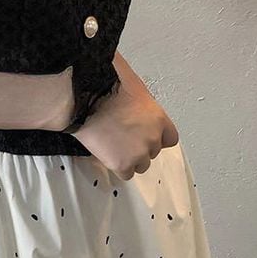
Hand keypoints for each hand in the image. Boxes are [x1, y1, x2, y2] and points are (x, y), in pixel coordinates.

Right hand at [69, 58, 178, 179]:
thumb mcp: (132, 83)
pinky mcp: (121, 164)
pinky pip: (125, 173)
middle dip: (139, 146)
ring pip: (140, 164)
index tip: (144, 134)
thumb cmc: (106, 83)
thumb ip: (139, 98)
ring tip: (112, 145)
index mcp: (159, 119)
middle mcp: (153, 138)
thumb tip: (131, 88)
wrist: (86, 98)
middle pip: (152, 152)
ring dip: (129, 158)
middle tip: (121, 136)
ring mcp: (138, 153)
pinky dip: (117, 165)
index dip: (156, 136)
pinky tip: (106, 153)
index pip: (170, 139)